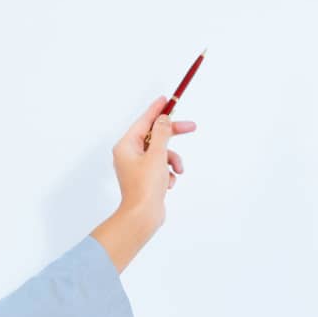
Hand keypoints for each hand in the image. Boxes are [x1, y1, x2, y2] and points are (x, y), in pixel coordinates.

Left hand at [91, 97, 196, 272]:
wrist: (142, 217)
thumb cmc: (145, 187)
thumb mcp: (157, 155)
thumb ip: (163, 134)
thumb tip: (164, 119)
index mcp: (126, 146)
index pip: (144, 121)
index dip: (157, 110)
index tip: (166, 99)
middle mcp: (129, 155)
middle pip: (155, 137)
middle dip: (173, 136)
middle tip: (191, 126)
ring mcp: (138, 168)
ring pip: (162, 154)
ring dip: (173, 160)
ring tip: (177, 171)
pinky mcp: (146, 179)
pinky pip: (162, 168)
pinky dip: (169, 174)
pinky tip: (168, 185)